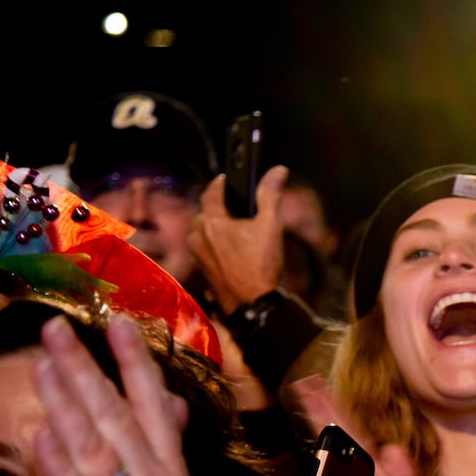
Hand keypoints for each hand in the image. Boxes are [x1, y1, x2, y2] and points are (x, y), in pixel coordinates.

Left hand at [31, 314, 230, 475]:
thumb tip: (178, 438)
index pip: (156, 415)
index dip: (137, 369)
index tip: (121, 325)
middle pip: (121, 420)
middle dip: (89, 370)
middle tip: (59, 326)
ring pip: (101, 451)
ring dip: (72, 402)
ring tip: (46, 361)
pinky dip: (64, 469)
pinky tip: (43, 437)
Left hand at [190, 164, 288, 314]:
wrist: (252, 304)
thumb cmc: (261, 266)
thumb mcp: (270, 227)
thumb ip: (270, 196)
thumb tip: (278, 171)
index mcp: (213, 222)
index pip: (211, 192)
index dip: (220, 183)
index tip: (227, 180)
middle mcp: (199, 235)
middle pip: (205, 212)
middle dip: (218, 209)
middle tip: (236, 210)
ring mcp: (197, 253)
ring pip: (202, 230)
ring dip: (214, 227)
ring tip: (235, 231)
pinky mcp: (200, 267)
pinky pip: (203, 247)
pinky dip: (213, 243)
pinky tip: (231, 250)